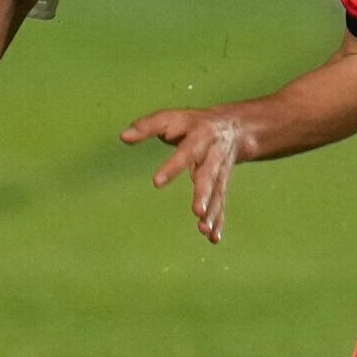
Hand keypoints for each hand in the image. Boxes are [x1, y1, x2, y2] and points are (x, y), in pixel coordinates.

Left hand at [121, 107, 249, 243]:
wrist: (234, 127)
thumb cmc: (192, 123)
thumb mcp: (170, 118)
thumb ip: (146, 126)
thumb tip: (122, 136)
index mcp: (199, 137)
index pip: (185, 153)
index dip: (172, 167)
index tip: (156, 182)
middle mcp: (213, 156)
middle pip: (208, 175)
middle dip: (203, 194)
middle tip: (196, 212)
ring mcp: (220, 172)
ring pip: (217, 193)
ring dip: (212, 212)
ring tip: (203, 230)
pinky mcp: (222, 185)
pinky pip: (221, 204)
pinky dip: (218, 221)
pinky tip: (212, 238)